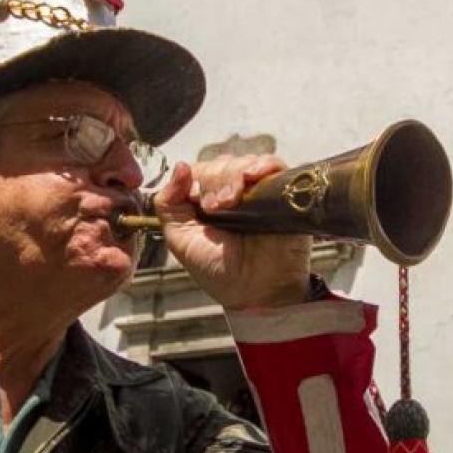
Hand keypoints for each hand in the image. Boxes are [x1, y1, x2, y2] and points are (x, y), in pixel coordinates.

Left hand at [151, 154, 311, 309]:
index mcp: (208, 200)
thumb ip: (168, 202)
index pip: (201, 170)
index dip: (198, 180)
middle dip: (217, 180)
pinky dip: (263, 164)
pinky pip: (273, 164)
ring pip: (244, 162)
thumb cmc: (218, 270)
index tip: (203, 206)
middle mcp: (234, 192)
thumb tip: (180, 165)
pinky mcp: (283, 192)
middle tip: (218, 208)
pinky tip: (255, 176)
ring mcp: (259, 191)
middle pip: (222, 164)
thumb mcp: (180, 238)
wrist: (256, 291)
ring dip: (235, 175)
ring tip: (233, 202)